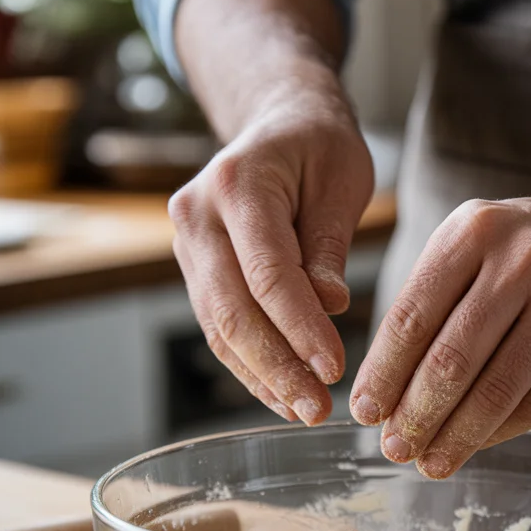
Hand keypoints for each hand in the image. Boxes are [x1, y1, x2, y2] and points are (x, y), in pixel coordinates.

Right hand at [169, 62, 373, 423]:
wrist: (276, 119)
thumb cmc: (318, 145)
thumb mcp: (342, 180)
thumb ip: (330, 245)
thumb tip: (329, 306)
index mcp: (237, 184)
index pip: (268, 274)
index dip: (300, 328)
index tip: (334, 369)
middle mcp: (197, 215)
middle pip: (233, 310)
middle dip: (278, 367)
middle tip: (318, 409)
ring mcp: (188, 243)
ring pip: (220, 327)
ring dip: (262, 376)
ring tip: (303, 411)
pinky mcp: (195, 268)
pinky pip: (219, 326)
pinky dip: (250, 364)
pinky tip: (281, 394)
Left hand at [350, 186, 530, 476]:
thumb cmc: (526, 255)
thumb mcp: (473, 250)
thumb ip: (429, 307)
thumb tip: (382, 397)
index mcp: (474, 231)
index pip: (413, 317)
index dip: (383, 373)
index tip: (364, 413)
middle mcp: (523, 259)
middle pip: (452, 358)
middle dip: (416, 414)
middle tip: (394, 449)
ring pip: (497, 388)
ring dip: (456, 436)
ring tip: (430, 463)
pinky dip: (500, 431)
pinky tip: (476, 445)